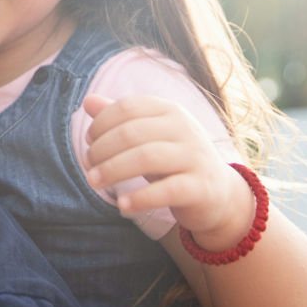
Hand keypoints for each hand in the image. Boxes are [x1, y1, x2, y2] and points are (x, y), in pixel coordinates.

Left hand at [83, 94, 253, 248]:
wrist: (219, 194)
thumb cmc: (174, 160)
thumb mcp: (149, 136)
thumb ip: (120, 119)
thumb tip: (88, 100)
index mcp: (170, 110)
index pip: (127, 108)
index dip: (101, 124)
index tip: (89, 141)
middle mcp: (184, 128)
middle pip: (131, 133)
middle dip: (102, 150)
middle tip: (88, 167)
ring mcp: (195, 157)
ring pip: (146, 157)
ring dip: (113, 170)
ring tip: (93, 183)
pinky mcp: (200, 187)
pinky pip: (166, 191)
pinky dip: (140, 198)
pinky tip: (121, 205)